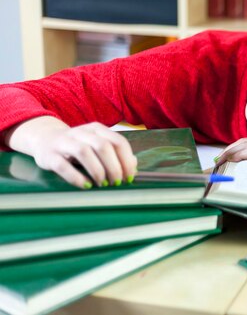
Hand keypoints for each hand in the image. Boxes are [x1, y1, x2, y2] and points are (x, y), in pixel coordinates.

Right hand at [6, 117, 136, 188]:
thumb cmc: (78, 146)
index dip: (127, 160)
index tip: (130, 177)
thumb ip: (116, 153)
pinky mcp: (50, 155)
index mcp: (97, 129)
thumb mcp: (97, 145)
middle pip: (103, 147)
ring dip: (98, 171)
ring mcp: (64, 142)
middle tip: (117, 183)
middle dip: (114, 167)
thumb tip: (134, 165)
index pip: (118, 142)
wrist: (44, 139)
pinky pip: (63, 166)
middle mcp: (82, 132)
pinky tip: (86, 185)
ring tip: (103, 184)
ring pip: (84, 152)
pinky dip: (77, 177)